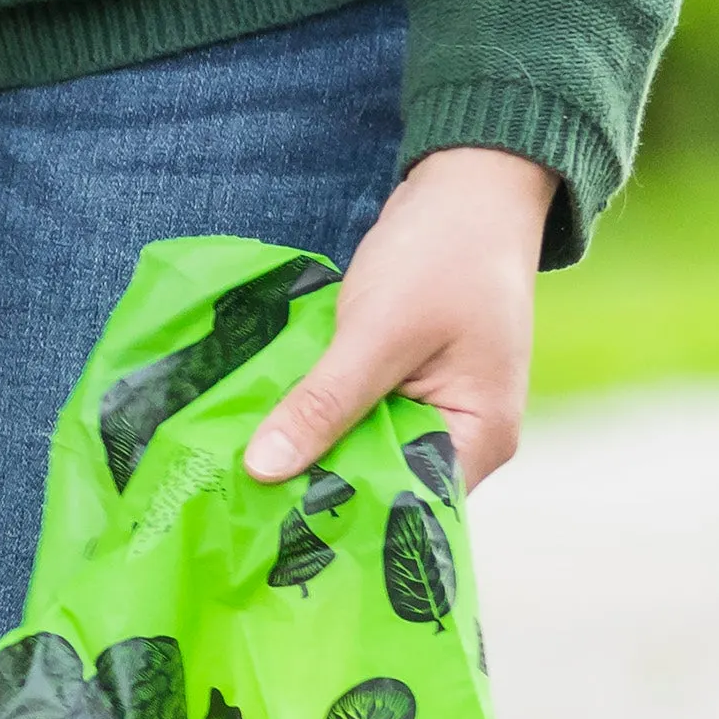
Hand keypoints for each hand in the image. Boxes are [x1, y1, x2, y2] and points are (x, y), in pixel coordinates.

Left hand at [243, 147, 555, 490]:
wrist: (468, 185)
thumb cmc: (442, 253)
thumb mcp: (378, 331)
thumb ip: (324, 403)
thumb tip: (263, 470)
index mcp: (479, 439)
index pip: (406, 507)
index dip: (340, 520)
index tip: (269, 532)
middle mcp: (464, 441)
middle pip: (381, 488)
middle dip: (316, 493)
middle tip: (240, 510)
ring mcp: (435, 414)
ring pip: (362, 456)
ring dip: (311, 458)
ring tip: (241, 481)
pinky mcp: (406, 390)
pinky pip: (356, 423)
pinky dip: (318, 424)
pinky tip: (267, 434)